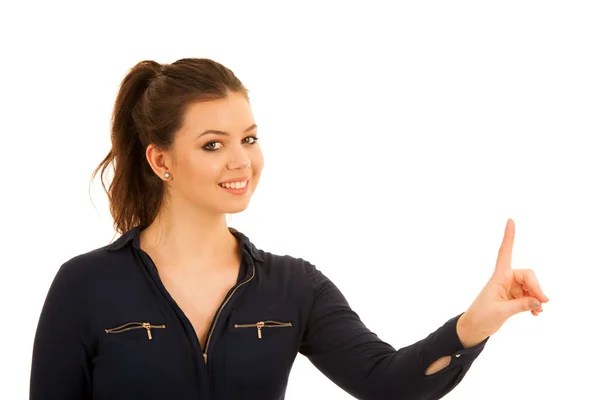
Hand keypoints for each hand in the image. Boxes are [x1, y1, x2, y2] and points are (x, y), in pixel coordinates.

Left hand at [458, 219, 549, 344]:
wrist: (474, 328)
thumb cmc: (481, 316)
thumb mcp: (502, 312)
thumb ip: (522, 306)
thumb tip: (540, 302)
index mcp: (498, 277)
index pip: (505, 252)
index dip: (509, 237)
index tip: (510, 220)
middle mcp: (505, 279)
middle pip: (528, 275)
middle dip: (537, 287)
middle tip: (543, 302)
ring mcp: (510, 288)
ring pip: (531, 287)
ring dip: (536, 298)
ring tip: (538, 311)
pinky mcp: (514, 298)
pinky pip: (529, 297)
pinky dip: (534, 304)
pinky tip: (536, 313)